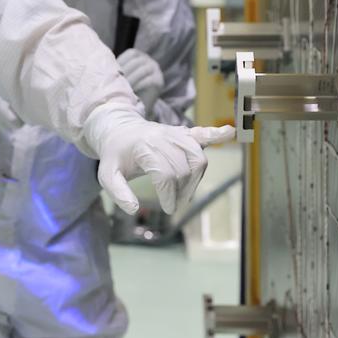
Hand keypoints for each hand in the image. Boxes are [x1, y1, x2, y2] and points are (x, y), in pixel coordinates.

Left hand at [84, 105, 234, 213]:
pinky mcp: (183, 133)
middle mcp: (162, 137)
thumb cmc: (115, 155)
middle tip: (174, 204)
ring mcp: (174, 134)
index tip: (167, 209)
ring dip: (196, 178)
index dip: (169, 195)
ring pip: (197, 157)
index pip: (165, 173)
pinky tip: (231, 132)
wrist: (117, 129)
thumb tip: (133, 209)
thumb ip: (118, 192)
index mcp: (143, 147)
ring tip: (186, 192)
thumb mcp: (107, 174)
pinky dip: (217, 134)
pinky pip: (203, 133)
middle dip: (181, 191)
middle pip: (183, 169)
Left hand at [117, 48, 163, 114]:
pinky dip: (139, 85)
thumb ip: (117, 69)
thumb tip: (101, 64)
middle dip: (126, 71)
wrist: (139, 104)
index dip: (122, 61)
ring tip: (123, 87)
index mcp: (139, 55)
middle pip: (137, 61)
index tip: (112, 71)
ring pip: (143, 70)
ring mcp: (156, 70)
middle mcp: (149, 60)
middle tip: (116, 80)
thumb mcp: (121, 75)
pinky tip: (132, 91)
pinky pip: (150, 80)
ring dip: (132, 78)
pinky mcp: (159, 81)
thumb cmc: (126, 87)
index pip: (131, 53)